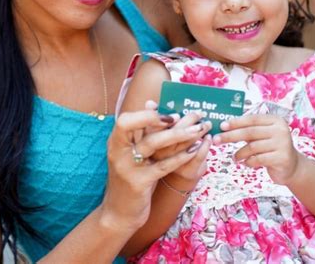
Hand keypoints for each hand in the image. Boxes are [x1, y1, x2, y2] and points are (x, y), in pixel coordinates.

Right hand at [101, 107, 208, 231]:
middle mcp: (117, 151)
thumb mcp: (130, 154)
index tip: (171, 114)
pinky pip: (162, 166)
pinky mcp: (139, 183)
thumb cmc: (129, 178)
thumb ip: (139, 131)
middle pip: (137, 127)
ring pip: (152, 143)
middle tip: (192, 116)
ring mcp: (127, 167)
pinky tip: (195, 150)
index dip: (147, 114)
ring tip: (199, 130)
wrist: (119, 213)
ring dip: (178, 134)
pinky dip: (180, 156)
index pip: (125, 120)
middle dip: (165, 119)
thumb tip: (152, 102)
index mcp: (115, 142)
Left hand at [213, 114, 301, 184]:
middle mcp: (280, 130)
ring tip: (234, 158)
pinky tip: (245, 163)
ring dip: (239, 153)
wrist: (292, 167)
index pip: (251, 119)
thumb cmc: (271, 148)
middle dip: (230, 136)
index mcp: (275, 120)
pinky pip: (258, 159)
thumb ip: (248, 129)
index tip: (221, 126)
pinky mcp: (282, 158)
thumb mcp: (262, 135)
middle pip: (250, 132)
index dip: (235, 122)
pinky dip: (248, 162)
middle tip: (216, 140)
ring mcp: (283, 144)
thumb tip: (224, 126)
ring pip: (252, 147)